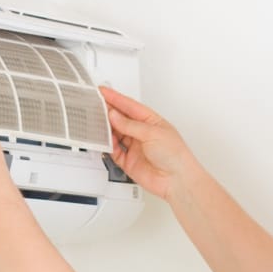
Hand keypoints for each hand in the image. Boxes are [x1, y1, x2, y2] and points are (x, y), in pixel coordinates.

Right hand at [99, 86, 197, 200]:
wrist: (176, 180)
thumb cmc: (175, 155)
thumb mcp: (152, 133)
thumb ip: (130, 125)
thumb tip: (114, 116)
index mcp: (151, 121)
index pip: (130, 106)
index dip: (116, 98)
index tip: (103, 91)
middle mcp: (142, 133)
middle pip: (121, 119)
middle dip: (108, 112)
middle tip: (95, 105)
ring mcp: (135, 147)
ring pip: (116, 134)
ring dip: (107, 128)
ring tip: (98, 122)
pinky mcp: (129, 161)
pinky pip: (114, 151)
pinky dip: (108, 146)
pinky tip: (106, 140)